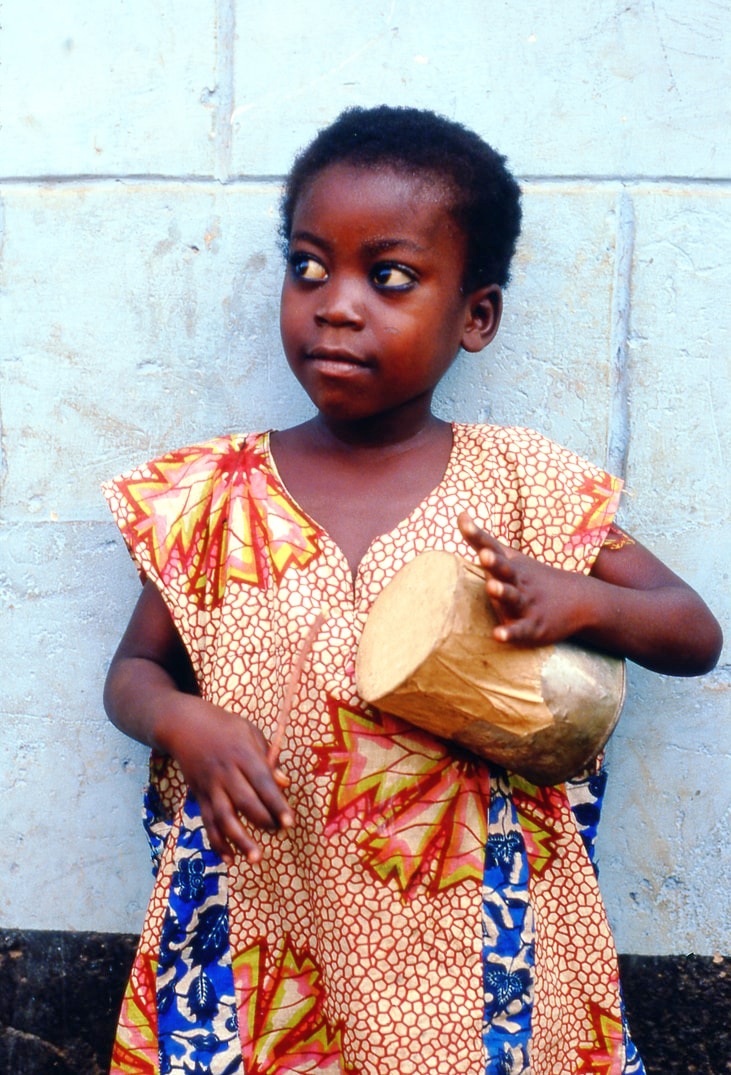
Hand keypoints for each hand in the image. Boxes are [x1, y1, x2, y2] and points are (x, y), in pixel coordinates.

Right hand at [164, 695, 293, 864]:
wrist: (184, 726)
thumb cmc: (225, 727)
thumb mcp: (250, 732)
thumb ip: (268, 758)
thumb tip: (284, 783)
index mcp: (242, 754)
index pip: (262, 782)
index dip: (276, 803)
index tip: (289, 822)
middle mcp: (225, 772)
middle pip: (244, 802)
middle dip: (263, 821)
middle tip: (279, 833)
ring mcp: (209, 786)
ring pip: (223, 817)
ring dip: (240, 840)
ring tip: (256, 858)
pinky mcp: (198, 796)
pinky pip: (207, 822)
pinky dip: (216, 842)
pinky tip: (229, 859)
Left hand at [458, 511, 588, 645]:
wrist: (579, 601)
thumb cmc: (532, 577)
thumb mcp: (511, 557)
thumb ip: (484, 540)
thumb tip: (460, 513)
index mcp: (510, 564)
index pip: (491, 547)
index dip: (477, 535)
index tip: (462, 520)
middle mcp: (518, 581)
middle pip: (505, 570)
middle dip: (494, 563)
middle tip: (484, 555)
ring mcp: (527, 603)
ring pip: (513, 597)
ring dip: (503, 592)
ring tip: (492, 587)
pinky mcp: (533, 626)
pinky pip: (520, 630)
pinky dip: (511, 633)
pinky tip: (499, 635)